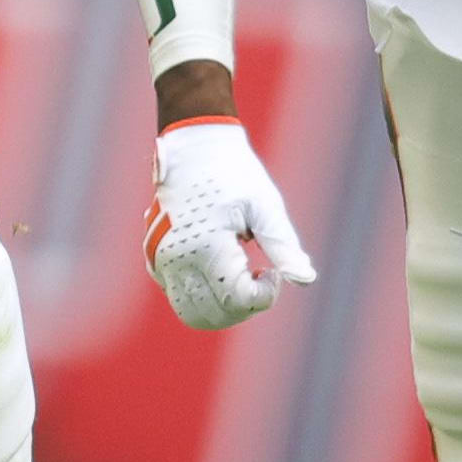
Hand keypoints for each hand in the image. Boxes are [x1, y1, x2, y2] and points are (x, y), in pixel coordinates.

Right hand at [143, 116, 312, 330]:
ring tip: (242, 277)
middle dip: (244, 308)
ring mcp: (161, 259)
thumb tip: (306, 279)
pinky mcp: (155, 258)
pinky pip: (178, 294)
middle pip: (212, 315)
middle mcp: (177, 258)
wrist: (194, 147)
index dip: (264, 296)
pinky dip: (203, 295)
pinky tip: (221, 267)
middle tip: (261, 278)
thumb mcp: (266, 206)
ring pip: (191, 312)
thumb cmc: (235, 172)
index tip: (274, 272)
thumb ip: (283, 246)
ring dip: (221, 308)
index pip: (237, 300)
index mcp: (206, 245)